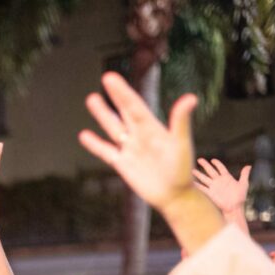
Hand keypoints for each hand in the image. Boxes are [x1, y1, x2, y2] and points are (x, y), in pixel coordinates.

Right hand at [79, 72, 196, 212]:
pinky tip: (84, 136)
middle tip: (106, 77)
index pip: (134, 106)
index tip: (110, 78)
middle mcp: (140, 135)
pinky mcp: (123, 164)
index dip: (122, 92)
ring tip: (92, 99)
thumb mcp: (181, 144)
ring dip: (103, 115)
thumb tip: (190, 98)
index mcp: (152, 128)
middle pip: (124, 112)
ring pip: (113, 128)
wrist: (175, 196)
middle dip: (116, 96)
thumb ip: (180, 122)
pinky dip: (95, 144)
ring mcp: (130, 149)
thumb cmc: (182, 171)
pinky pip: (106, 152)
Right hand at [192, 158, 249, 216]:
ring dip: (198, 174)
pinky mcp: (210, 193)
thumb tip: (249, 166)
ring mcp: (213, 187)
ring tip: (192, 170)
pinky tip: (191, 182)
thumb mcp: (243, 184)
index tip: (213, 160)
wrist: (234, 208)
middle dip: (205, 165)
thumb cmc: (240, 197)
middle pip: (210, 170)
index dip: (217, 163)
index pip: (220, 168)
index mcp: (226, 177)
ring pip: (204, 178)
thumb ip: (244, 174)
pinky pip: (202, 188)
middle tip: (199, 159)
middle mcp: (218, 181)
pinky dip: (196, 185)